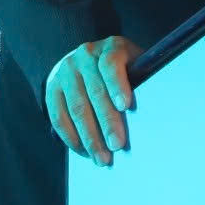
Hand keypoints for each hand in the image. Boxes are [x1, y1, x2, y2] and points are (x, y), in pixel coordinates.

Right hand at [46, 36, 138, 165]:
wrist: (86, 60)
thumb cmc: (122, 68)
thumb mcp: (134, 63)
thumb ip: (140, 80)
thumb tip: (153, 115)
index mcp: (111, 47)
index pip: (112, 64)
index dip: (118, 85)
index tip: (125, 106)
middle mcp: (85, 56)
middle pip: (95, 91)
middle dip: (107, 122)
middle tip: (117, 146)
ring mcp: (66, 71)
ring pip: (76, 108)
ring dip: (89, 137)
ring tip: (102, 157)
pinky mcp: (52, 88)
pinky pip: (58, 116)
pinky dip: (71, 137)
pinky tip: (83, 151)